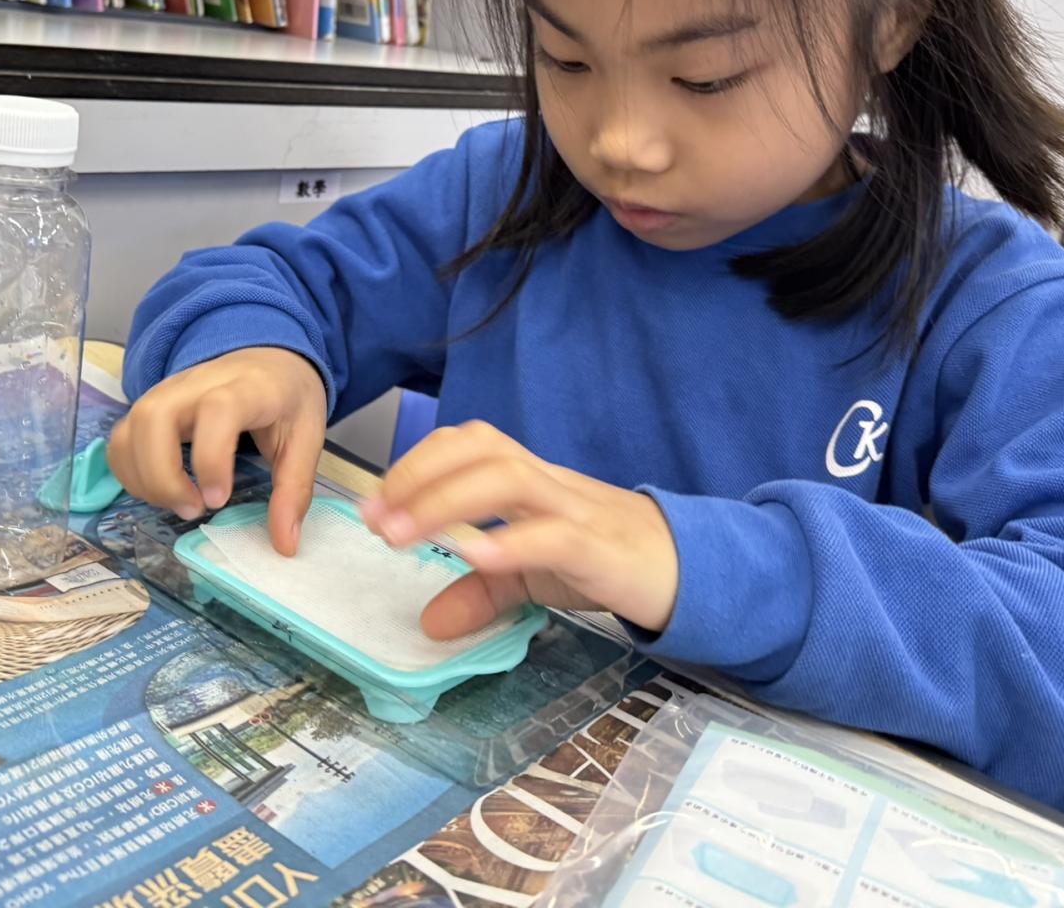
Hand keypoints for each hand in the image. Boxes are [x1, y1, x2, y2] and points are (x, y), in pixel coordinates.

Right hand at [108, 347, 326, 553]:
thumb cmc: (287, 399)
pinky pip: (122, 437)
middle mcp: (199, 383)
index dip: (211, 457)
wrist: (269, 358)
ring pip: (131, 426)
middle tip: (194, 509)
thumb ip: (294, 490)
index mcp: (248, 388)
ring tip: (180, 503)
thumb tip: (283, 545)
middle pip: (155, 415)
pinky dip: (129, 471)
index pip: (217, 408)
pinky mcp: (151, 405)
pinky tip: (160, 491)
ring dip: (144, 477)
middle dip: (162, 474)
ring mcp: (169, 391)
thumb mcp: (307, 439)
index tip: (218, 500)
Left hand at [362, 421, 679, 638]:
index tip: (375, 501)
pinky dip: (509, 543)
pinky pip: (552, 535)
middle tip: (376, 518)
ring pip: (509, 478)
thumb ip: (482, 590)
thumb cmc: (605, 560)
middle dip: (419, 476)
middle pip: (482, 449)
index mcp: (530, 481)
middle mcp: (548, 484)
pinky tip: (474, 557)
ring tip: (403, 533)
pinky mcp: (600, 550)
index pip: (469, 443)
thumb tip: (430, 621)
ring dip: (447, 501)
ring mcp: (576, 512)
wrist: (688, 568)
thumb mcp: (534, 575)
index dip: (417, 462)